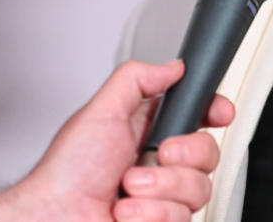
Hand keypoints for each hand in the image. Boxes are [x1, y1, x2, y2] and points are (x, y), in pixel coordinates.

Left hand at [0, 60, 234, 221]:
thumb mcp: (100, 111)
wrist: (53, 218)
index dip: (215, 112)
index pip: (199, 116)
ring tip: (127, 190)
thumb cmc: (66, 172)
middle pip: (208, 152)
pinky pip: (182, 219)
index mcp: (149, 131)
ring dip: (158, 190)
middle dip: (182, 155)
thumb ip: (137, 79)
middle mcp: (160, 164)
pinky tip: (126, 212)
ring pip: (198, 190)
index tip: (219, 113)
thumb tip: (173, 66)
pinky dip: (150, 214)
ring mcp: (163, 197)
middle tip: (155, 156)